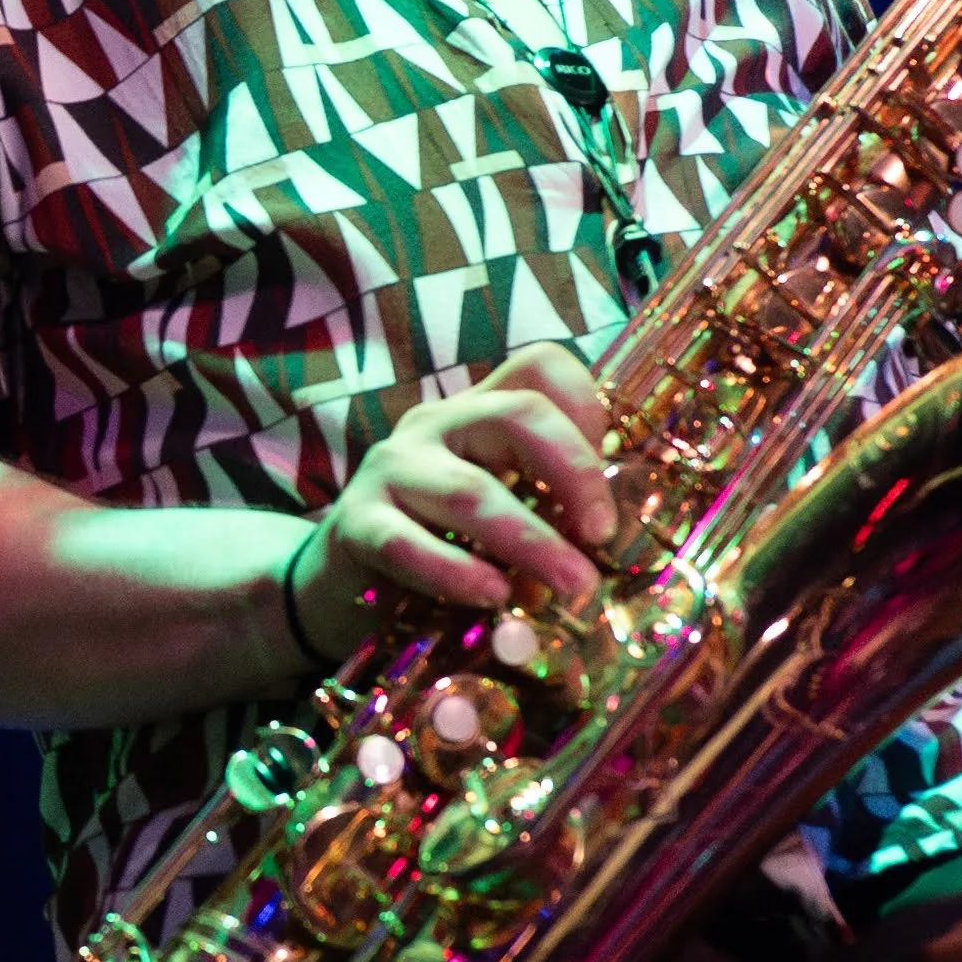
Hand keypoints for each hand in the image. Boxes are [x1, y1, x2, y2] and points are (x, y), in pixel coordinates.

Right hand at [287, 344, 614, 660]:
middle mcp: (435, 425)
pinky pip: (406, 543)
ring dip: (532, 541)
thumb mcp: (500, 514)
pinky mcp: (356, 525)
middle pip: (518, 414)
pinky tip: (492, 596)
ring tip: (573, 586)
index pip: (540, 365)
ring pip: (470, 491)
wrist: (340, 587)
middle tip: (604, 538)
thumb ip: (549, 510)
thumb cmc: (440, 547)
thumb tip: (622, 546)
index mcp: (479, 412)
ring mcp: (391, 470)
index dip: (588, 407)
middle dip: (575, 476)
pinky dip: (455, 572)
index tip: (615, 470)